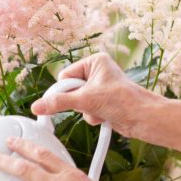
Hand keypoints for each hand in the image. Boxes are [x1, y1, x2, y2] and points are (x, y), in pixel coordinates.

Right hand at [30, 53, 156, 136]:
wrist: (143, 118)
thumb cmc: (123, 101)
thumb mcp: (86, 100)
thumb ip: (59, 102)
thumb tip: (37, 106)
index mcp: (94, 61)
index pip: (65, 76)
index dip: (65, 90)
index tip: (66, 100)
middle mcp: (97, 72)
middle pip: (70, 90)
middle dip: (78, 103)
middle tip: (89, 105)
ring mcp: (99, 88)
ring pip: (77, 102)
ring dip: (86, 111)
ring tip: (102, 110)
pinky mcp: (103, 102)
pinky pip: (86, 110)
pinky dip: (93, 116)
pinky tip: (105, 116)